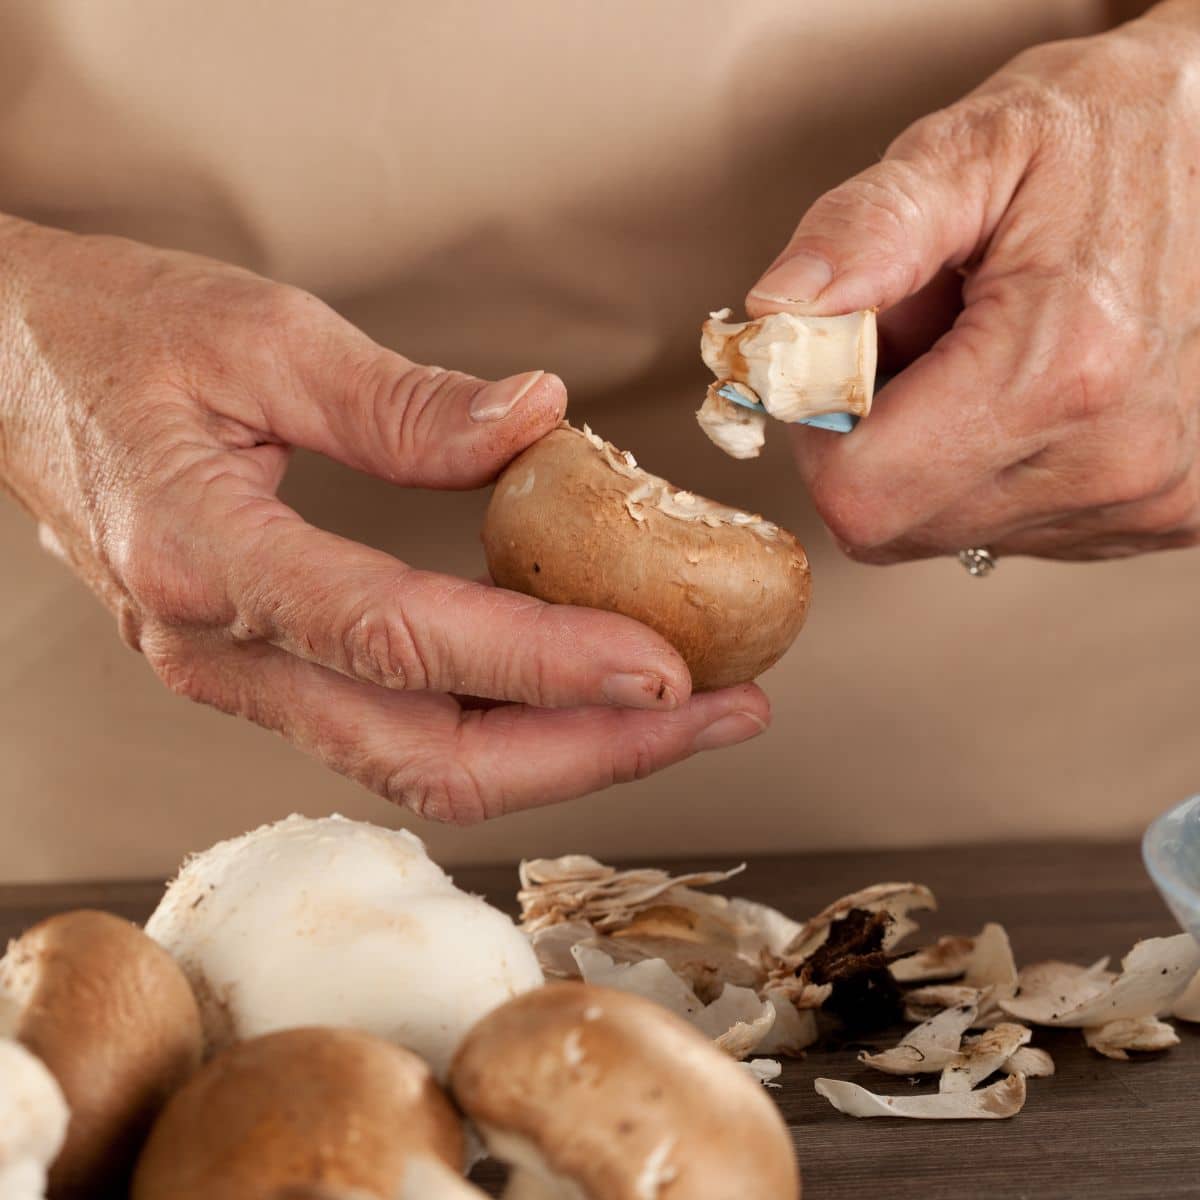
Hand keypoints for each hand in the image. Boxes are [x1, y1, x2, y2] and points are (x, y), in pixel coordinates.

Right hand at [0, 219, 767, 820]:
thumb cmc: (108, 339)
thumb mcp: (258, 337)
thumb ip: (401, 402)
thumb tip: (537, 424)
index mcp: (209, 557)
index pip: (402, 640)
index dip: (541, 664)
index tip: (662, 666)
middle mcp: (221, 648)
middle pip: (429, 753)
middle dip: (590, 752)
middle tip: (716, 714)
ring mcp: (238, 675)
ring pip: (419, 762)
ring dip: (560, 752)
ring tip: (679, 715)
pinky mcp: (263, 669)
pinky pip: (396, 729)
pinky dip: (501, 725)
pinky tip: (578, 693)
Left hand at [748, 2, 1199, 562]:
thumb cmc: (1110, 137)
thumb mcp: (977, 148)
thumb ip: (865, 233)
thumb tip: (775, 315)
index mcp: (1062, 370)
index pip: (857, 490)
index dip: (818, 429)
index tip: (840, 357)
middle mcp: (1114, 460)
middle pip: (891, 522)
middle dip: (871, 439)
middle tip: (922, 340)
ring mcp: (1148, 499)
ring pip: (944, 531)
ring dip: (929, 454)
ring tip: (988, 354)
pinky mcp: (1164, 516)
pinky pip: (1006, 529)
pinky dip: (986, 469)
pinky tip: (1030, 392)